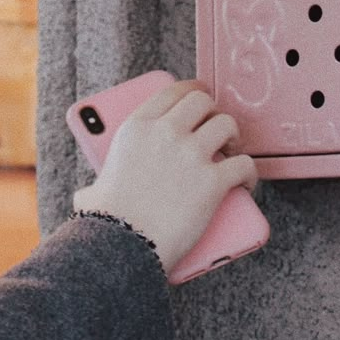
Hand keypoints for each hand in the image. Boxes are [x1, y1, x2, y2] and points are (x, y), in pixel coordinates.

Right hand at [72, 80, 257, 274]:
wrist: (121, 248)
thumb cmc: (106, 223)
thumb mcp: (97, 184)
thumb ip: (101, 181)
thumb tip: (90, 197)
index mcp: (138, 126)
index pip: (173, 91)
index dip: (193, 91)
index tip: (201, 96)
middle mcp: (166, 132)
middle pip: (202, 101)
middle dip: (213, 112)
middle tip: (216, 128)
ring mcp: (191, 154)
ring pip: (227, 125)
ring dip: (233, 137)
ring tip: (231, 151)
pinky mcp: (212, 181)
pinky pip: (244, 164)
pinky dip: (249, 173)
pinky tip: (245, 183)